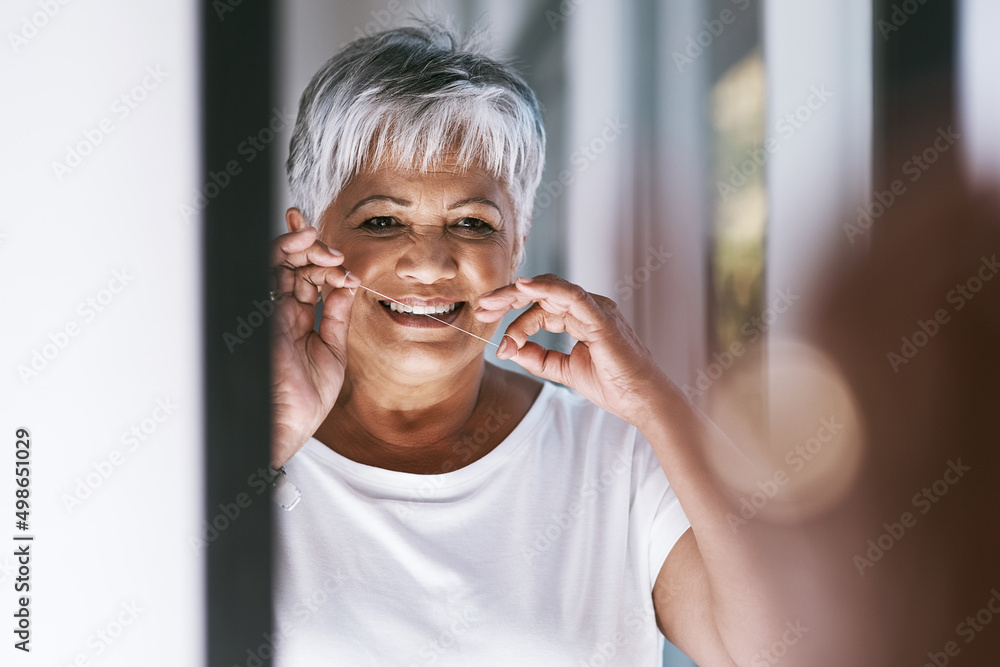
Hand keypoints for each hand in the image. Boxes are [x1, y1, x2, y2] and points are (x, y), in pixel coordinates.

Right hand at [270, 226, 359, 466]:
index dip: (326, 265)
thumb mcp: (333, 351)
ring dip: (303, 245)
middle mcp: (281, 311)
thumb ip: (337, 317)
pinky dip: (287, 251)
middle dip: (313, 248)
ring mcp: (271, 308)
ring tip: (322, 243)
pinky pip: (270, 270)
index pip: (307, 279)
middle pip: (293, 264)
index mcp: (297, 320)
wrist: (288, 420)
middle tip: (334, 253)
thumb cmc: (306, 397)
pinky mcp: (263, 309)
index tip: (348, 272)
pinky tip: (309, 245)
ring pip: (279, 260)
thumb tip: (348, 286)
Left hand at [475, 274, 666, 425]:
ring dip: (517, 294)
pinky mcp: (601, 318)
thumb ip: (538, 358)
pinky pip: (570, 295)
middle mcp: (588, 308)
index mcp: (580, 318)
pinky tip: (522, 286)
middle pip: (541, 293)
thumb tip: (511, 349)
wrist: (641, 401)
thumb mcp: (564, 370)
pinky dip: (546, 287)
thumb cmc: (612, 385)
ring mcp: (595, 309)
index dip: (513, 317)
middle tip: (481, 306)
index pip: (539, 308)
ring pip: (550, 290)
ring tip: (491, 302)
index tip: (490, 328)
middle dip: (508, 297)